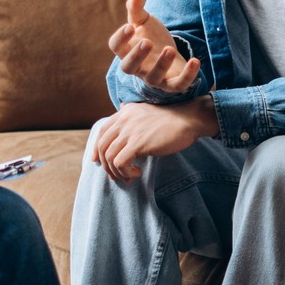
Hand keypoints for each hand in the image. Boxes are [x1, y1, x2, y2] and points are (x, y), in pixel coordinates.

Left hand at [90, 98, 217, 180]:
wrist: (187, 119)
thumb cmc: (170, 119)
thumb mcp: (146, 112)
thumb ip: (132, 113)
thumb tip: (121, 108)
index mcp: (124, 113)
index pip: (101, 132)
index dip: (97, 149)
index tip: (99, 162)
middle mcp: (123, 120)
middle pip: (102, 146)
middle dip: (106, 165)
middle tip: (116, 176)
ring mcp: (130, 131)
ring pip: (109, 157)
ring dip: (116, 172)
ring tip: (129, 177)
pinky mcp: (138, 143)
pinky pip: (120, 162)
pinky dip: (125, 172)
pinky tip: (137, 173)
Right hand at [108, 0, 200, 93]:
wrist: (170, 53)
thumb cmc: (152, 36)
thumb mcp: (144, 21)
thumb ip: (137, 9)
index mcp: (126, 50)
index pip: (116, 47)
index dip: (120, 38)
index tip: (129, 27)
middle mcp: (137, 67)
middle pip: (128, 67)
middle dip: (137, 55)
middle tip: (147, 42)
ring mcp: (154, 77)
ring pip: (153, 78)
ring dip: (161, 64)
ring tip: (170, 48)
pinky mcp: (172, 84)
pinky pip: (178, 85)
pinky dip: (188, 75)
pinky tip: (195, 61)